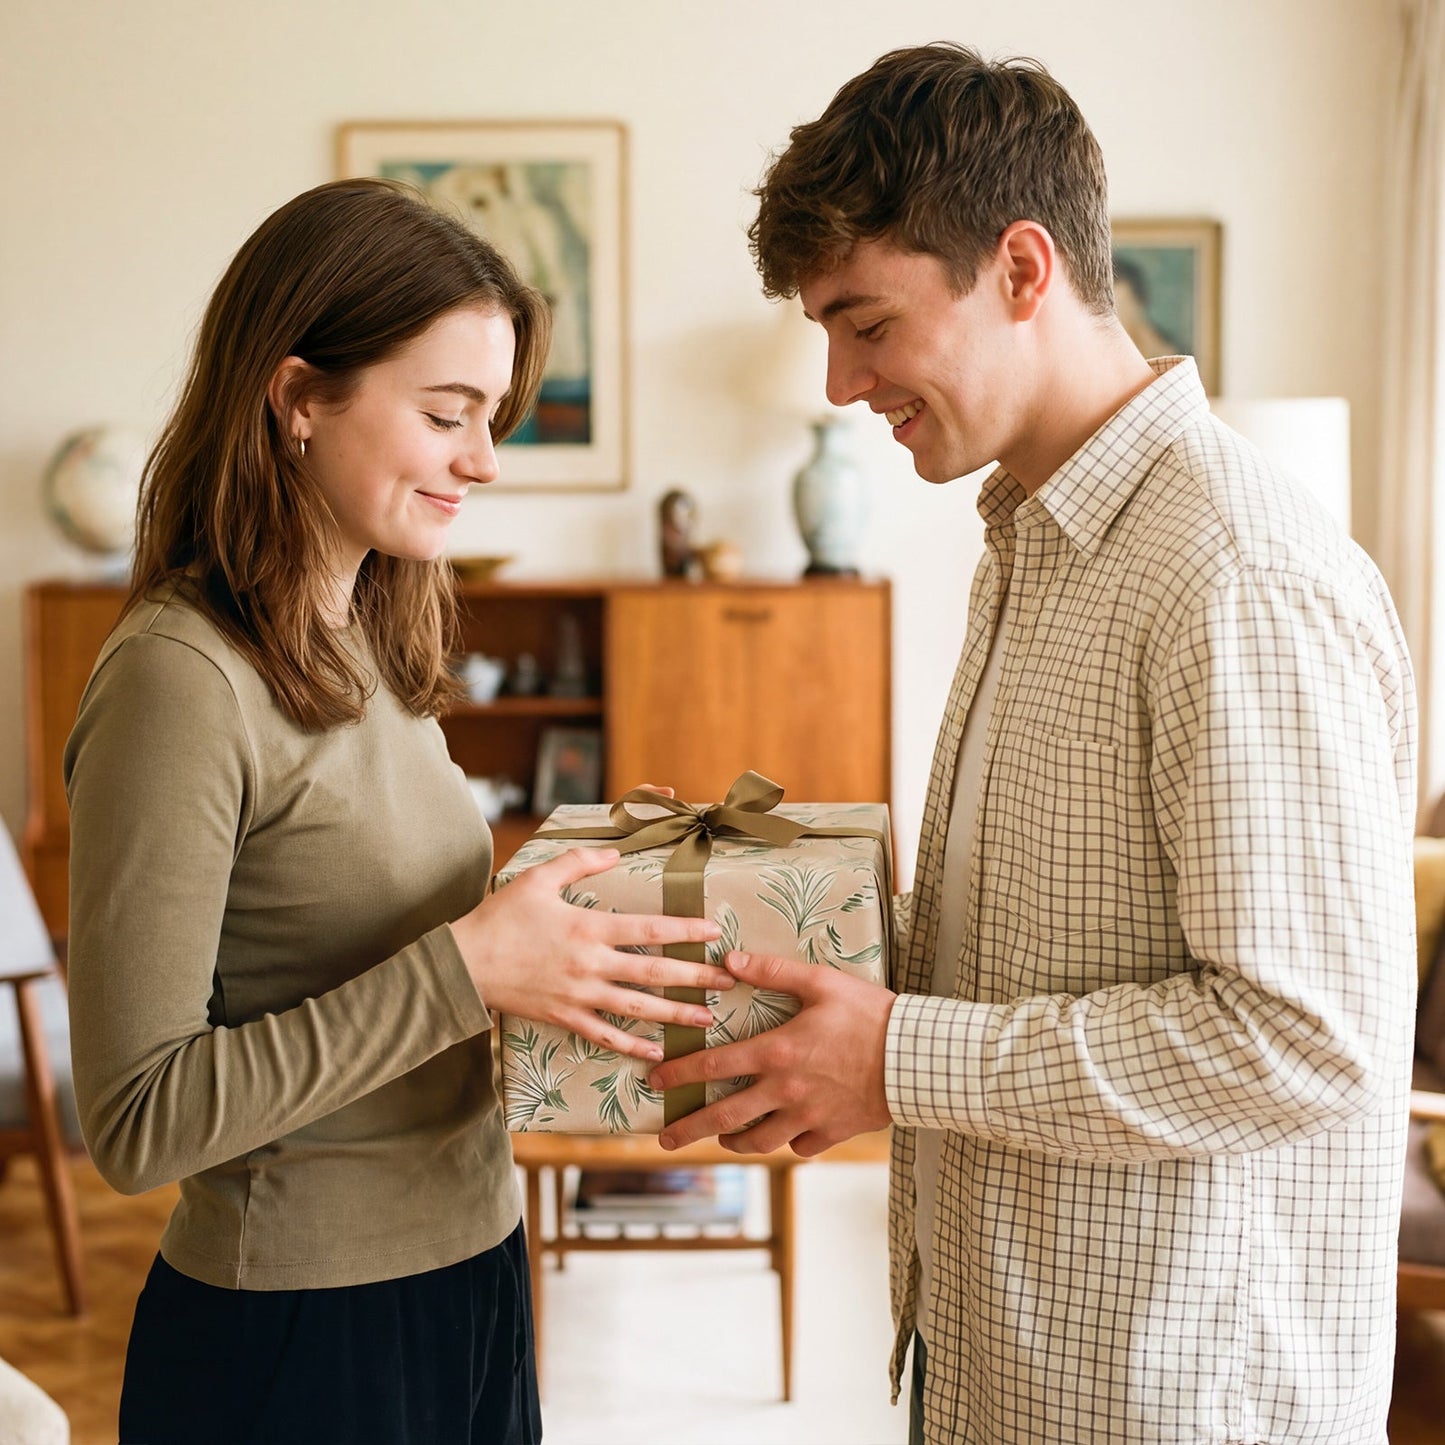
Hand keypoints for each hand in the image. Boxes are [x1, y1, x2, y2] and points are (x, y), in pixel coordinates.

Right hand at [451, 847, 730, 1062]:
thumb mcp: (538, 879)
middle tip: (728, 980)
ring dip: (676, 1015)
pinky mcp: (565, 1017)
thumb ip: (578, 862)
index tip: (714, 932)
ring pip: (638, 1008)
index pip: (649, 929)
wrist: (464, 964)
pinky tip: (657, 1054)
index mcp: (588, 928)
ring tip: (707, 1019)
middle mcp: (591, 964)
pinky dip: (633, 1046)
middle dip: (696, 977)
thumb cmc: (501, 917)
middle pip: (654, 972)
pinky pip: (606, 1036)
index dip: (685, 930)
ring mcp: (580, 995)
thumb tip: (615, 854)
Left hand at [648, 951, 895, 1155]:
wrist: (914, 1056)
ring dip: (734, 1141)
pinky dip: (786, 1143)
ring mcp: (809, 1117)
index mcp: (777, 1053)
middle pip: (725, 1117)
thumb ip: (774, 971)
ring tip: (722, 1138)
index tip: (655, 1083)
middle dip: (689, 1129)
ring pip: (759, 1141)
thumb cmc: (870, 1014)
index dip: (679, 1075)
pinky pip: (799, 1147)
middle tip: (665, 1138)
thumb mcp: (821, 983)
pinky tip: (783, 1135)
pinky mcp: (833, 1133)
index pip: (714, 1067)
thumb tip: (730, 960)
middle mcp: (786, 1091)